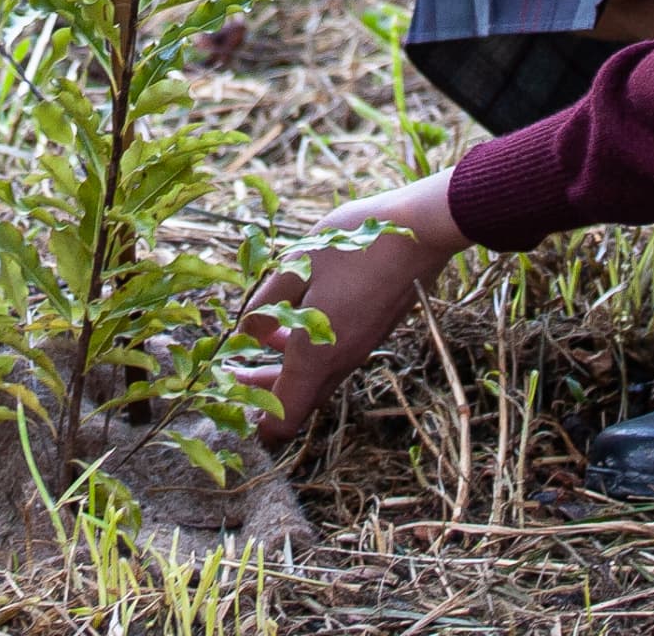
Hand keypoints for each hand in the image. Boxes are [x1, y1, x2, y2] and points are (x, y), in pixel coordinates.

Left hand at [237, 169, 468, 441]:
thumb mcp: (295, 269)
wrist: (421, 231)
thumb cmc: (354, 245)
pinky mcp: (371, 330)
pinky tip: (293, 317)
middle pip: (298, 398)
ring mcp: (360, 346)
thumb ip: (265, 309)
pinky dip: (306, 349)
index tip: (233, 400)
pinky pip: (332, 355)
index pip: (285, 420)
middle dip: (263, 389)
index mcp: (317, 356)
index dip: (258, 421)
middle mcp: (341, 361)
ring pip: (315, 375)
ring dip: (284, 366)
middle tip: (232, 369)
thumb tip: (246, 336)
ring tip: (257, 338)